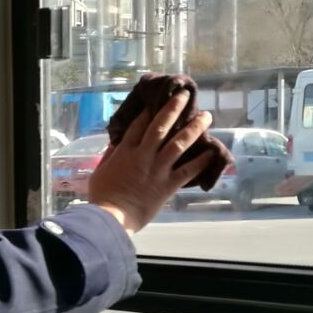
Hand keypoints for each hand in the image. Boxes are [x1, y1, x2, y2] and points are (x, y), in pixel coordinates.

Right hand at [86, 89, 217, 233]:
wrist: (112, 217)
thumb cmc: (102, 196)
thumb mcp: (100, 171)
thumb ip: (110, 156)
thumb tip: (117, 143)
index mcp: (125, 151)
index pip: (139, 125)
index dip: (148, 111)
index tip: (156, 101)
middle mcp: (144, 155)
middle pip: (161, 127)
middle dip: (174, 109)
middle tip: (186, 95)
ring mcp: (157, 169)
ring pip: (178, 144)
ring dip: (194, 129)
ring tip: (206, 116)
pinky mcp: (167, 185)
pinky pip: (187, 171)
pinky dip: (200, 161)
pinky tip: (212, 152)